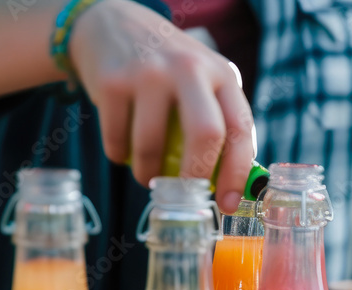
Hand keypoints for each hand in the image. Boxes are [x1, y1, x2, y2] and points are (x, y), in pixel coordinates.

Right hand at [68, 0, 255, 211]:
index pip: (240, 129)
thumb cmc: (168, 69)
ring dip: (148, 175)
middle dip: (195, 177)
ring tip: (147, 174)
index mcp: (221, 74)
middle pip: (205, 135)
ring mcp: (148, 73)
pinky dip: (119, 156)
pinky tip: (123, 145)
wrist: (111, 23)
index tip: (228, 204)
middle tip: (186, 196)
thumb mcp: (204, 82)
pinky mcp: (111, 82)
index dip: (238, 174)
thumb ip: (221, 122)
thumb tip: (234, 186)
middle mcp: (189, 69)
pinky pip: (117, 142)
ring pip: (152, 148)